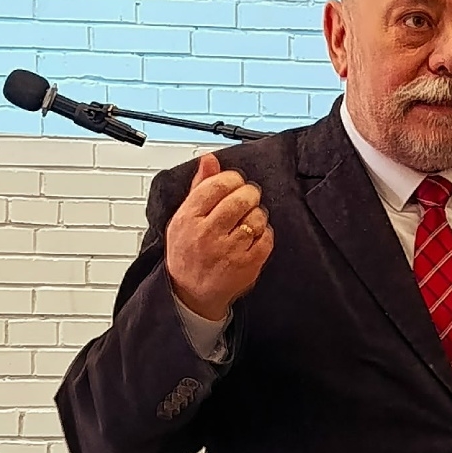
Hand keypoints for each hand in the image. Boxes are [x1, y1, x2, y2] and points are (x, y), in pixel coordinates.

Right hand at [165, 153, 272, 321]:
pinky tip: (254, 235)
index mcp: (189, 218)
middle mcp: (208, 234)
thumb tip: (209, 160)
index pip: (217, 184)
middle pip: (241, 198)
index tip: (235, 182)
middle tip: (247, 196)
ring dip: (257, 213)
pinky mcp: (247, 264)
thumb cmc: (188, 253)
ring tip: (248, 218)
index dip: (232, 179)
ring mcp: (229, 250)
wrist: (190, 292)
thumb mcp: (184, 218)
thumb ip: (199, 187)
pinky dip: (265, 232)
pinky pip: (267, 237)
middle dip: (249, 193)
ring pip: (256, 216)